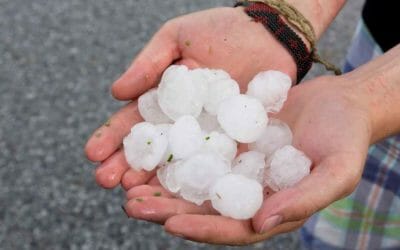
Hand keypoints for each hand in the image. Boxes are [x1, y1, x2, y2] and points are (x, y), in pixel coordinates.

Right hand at [84, 7, 298, 189]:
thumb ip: (148, 64)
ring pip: (178, 164)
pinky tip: (180, 193)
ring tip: (133, 194)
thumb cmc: (221, 30)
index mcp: (165, 100)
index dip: (112, 137)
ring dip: (154, 181)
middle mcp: (183, 124)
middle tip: (106, 181)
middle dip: (126, 166)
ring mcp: (208, 136)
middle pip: (152, 149)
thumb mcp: (176, 38)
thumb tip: (115, 92)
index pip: (133, 122)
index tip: (92, 153)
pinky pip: (215, 164)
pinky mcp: (236, 143)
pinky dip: (197, 180)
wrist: (269, 35)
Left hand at [123, 74, 372, 244]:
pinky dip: (175, 151)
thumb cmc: (345, 140)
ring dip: (161, 184)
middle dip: (167, 210)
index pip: (232, 228)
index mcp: (270, 210)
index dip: (202, 229)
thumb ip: (304, 199)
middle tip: (132, 205)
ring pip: (194, 180)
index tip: (170, 224)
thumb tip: (261, 224)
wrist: (340, 104)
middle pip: (203, 208)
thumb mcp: (337, 172)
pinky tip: (152, 148)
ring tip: (128, 184)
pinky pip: (199, 148)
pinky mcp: (230, 140)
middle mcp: (248, 192)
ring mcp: (236, 166)